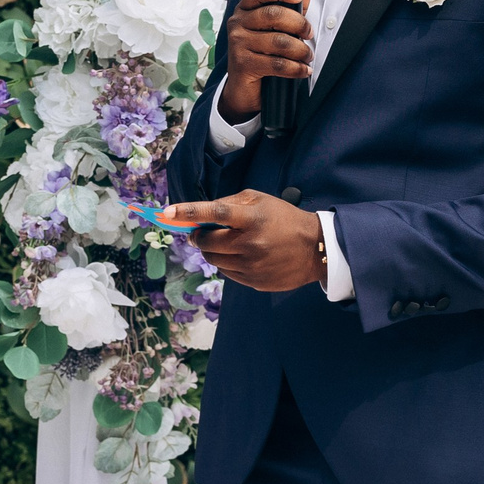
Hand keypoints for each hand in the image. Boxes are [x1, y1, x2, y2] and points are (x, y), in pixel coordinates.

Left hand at [166, 191, 324, 292]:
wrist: (314, 249)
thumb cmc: (283, 218)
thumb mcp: (260, 200)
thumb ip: (229, 203)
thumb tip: (200, 214)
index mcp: (253, 219)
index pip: (215, 213)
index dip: (189, 212)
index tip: (168, 212)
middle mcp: (250, 244)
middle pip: (208, 242)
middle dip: (198, 236)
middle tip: (200, 231)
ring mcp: (251, 266)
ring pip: (213, 260)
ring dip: (212, 250)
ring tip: (227, 243)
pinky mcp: (254, 282)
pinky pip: (226, 273)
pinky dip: (226, 263)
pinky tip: (240, 256)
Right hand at [216, 0, 313, 122]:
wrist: (243, 88)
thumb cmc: (262, 53)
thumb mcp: (276, 28)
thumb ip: (291, 7)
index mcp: (245, 9)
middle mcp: (237, 23)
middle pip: (273, 14)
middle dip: (299, 23)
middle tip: (309, 34)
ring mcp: (238, 43)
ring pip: (278, 41)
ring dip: (301, 50)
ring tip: (308, 56)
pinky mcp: (242, 64)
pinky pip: (277, 64)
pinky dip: (296, 68)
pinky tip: (303, 70)